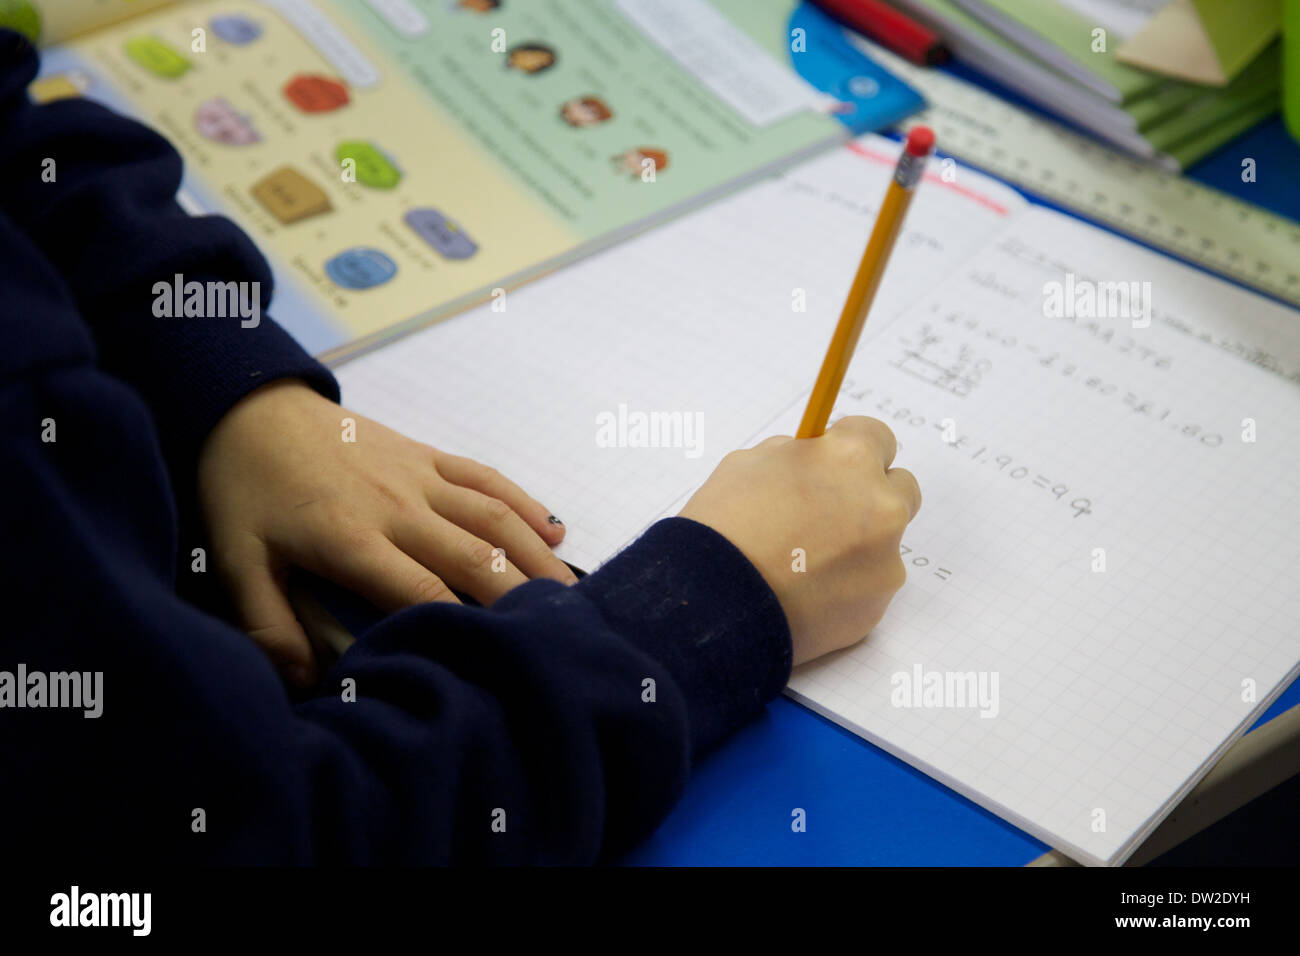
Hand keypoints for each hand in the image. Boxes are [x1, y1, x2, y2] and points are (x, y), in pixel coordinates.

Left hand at [197, 380, 576, 685]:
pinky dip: (523, 503)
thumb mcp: (236, 562)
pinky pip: (485, 477)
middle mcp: (396, 505)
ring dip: (536, 553)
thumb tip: (302, 683)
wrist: (249, 408)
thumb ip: (268, 623)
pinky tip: (554, 530)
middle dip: (521, 596)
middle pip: (474, 554)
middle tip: (560, 633)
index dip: (463, 624)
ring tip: (571, 592)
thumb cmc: (243, 491)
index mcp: (351, 537)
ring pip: (492, 515)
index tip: (496, 657)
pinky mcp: (426, 454)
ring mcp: (417, 475)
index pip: (422, 590)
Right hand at [678, 416, 919, 665]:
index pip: (879, 437)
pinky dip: (844, 588)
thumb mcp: (749, 464)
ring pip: (883, 544)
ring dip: (857, 546)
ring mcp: (884, 561)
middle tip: (828, 515)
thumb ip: (795, 456)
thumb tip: (814, 459)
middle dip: (870, 496)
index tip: (835, 466)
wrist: (713, 604)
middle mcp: (881, 506)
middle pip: (900, 488)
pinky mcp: (876, 607)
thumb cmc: (723, 528)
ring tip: (803, 565)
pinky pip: (868, 587)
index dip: (852, 451)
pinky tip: (804, 594)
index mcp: (849, 459)